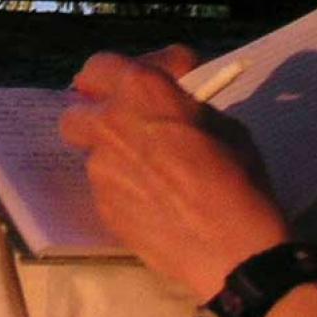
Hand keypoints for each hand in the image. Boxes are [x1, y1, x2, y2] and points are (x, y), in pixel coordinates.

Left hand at [59, 49, 290, 299]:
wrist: (233, 252)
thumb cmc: (239, 178)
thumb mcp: (223, 124)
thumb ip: (185, 108)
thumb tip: (175, 106)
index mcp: (142, 91)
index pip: (102, 65)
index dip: (130, 70)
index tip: (158, 81)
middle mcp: (110, 124)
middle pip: (77, 109)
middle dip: (98, 112)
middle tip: (130, 121)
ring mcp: (100, 170)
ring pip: (93, 152)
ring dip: (116, 153)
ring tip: (151, 170)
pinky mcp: (102, 208)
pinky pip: (107, 187)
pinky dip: (125, 186)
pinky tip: (155, 202)